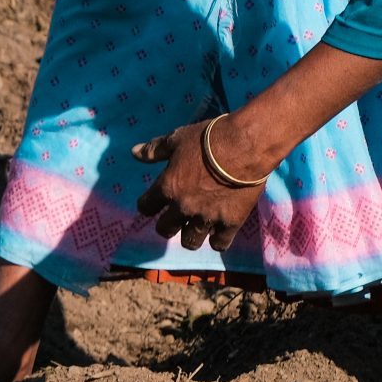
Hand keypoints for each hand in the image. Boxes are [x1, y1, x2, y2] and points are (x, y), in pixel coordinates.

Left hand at [132, 114, 275, 252]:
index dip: (148, 205)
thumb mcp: (177, 139)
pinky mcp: (231, 222)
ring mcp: (207, 217)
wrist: (246, 144)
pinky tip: (220, 231)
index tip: (154, 203)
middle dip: (168, 225)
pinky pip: (219, 244)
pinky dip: (219, 240)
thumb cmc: (209, 138)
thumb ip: (155, 149)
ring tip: (198, 227)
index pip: (145, 207)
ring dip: (191, 235)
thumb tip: (134, 153)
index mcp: (167, 187)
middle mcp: (183, 207)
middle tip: (177, 217)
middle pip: (165, 230)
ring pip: (190, 242)